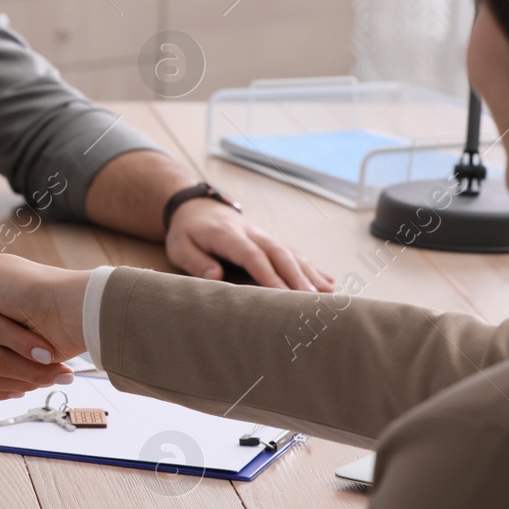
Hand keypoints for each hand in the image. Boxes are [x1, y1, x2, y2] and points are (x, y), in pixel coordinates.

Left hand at [166, 199, 332, 291]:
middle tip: (312, 299)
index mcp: (228, 235)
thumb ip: (196, 261)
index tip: (282, 294)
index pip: (252, 256)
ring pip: (291, 253)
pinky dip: (312, 268)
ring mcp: (264, 236)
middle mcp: (252, 233)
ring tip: (329, 294)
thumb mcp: (180, 247)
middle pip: (279, 254)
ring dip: (311, 273)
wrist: (197, 208)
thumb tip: (215, 276)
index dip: (268, 275)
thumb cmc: (187, 233)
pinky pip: (294, 253)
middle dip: (297, 277)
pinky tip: (329, 282)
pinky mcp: (270, 241)